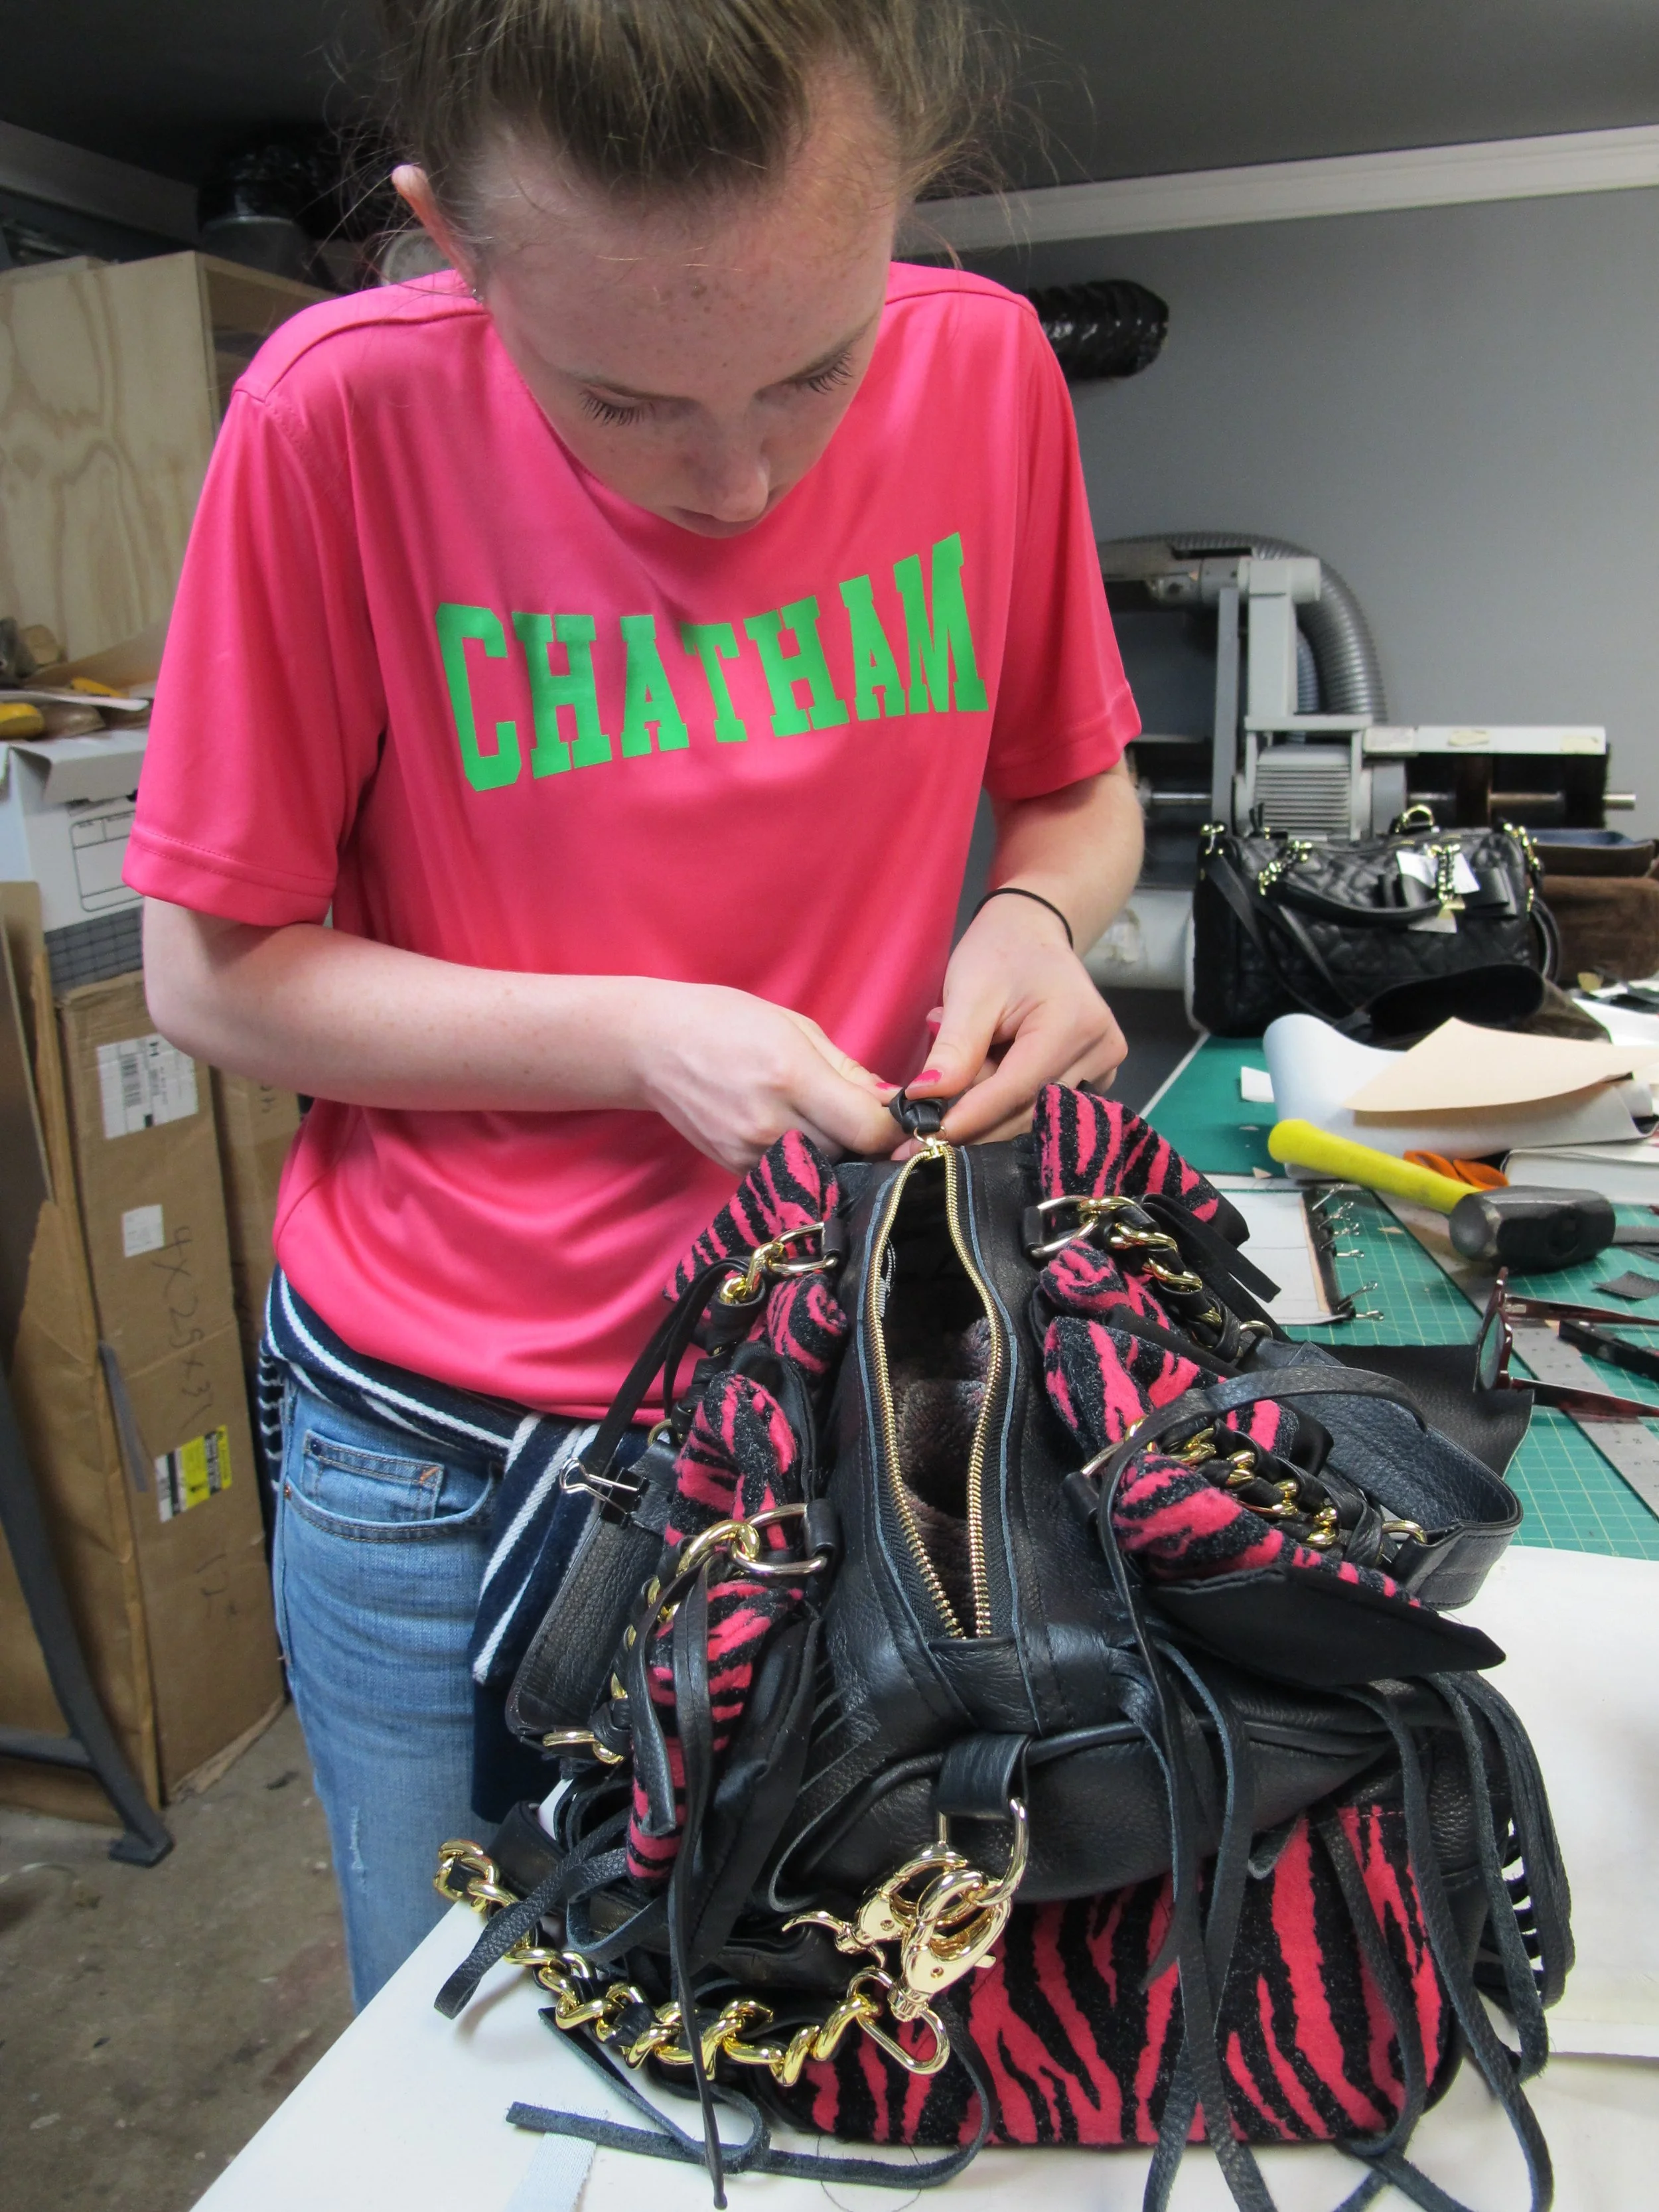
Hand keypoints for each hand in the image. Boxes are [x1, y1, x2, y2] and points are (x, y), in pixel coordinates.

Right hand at [637, 983, 897, 1171]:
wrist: (652, 1045)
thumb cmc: (725, 1021)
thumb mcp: (796, 1028)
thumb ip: (848, 1070)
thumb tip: (894, 1102)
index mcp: (791, 1077)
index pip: (870, 1128)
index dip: (896, 1126)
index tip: (902, 1114)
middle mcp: (771, 1123)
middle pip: (852, 1153)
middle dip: (870, 1139)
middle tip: (868, 1115)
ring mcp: (750, 1153)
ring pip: (825, 1168)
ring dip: (840, 1151)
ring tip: (831, 1121)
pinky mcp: (735, 1170)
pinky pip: (793, 1174)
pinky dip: (807, 1159)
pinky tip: (800, 1133)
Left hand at [908, 894, 1126, 1143]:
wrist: (1032, 933)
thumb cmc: (1000, 952)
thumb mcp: (969, 992)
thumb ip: (954, 1048)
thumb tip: (927, 1098)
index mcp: (1072, 1023)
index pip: (1016, 1090)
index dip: (971, 1119)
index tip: (927, 1140)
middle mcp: (1100, 1050)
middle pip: (1027, 1110)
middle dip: (974, 1121)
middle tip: (920, 1129)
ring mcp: (1105, 1065)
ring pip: (1033, 1113)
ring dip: (990, 1107)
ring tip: (962, 1073)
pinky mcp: (1099, 1075)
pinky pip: (1044, 1106)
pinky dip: (1008, 1102)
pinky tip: (989, 1072)